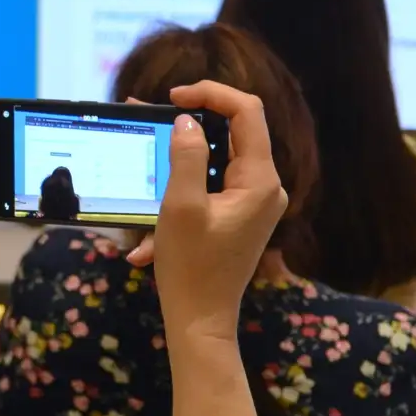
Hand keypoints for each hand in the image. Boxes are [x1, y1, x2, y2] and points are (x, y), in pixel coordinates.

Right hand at [150, 81, 287, 342]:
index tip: (174, 97)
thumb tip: (188, 122)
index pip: (246, 111)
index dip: (211, 94)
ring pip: (222, 159)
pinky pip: (216, 187)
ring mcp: (256, 203)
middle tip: (154, 117)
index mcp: (260, 180)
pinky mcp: (242, 217)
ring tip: (149, 158)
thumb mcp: (180, 206)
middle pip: (236, 131)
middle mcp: (267, 188)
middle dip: (194, 122)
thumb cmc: (191, 268)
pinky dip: (186, 191)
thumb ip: (187, 156)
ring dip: (184, 160)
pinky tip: (153, 220)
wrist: (201, 321)